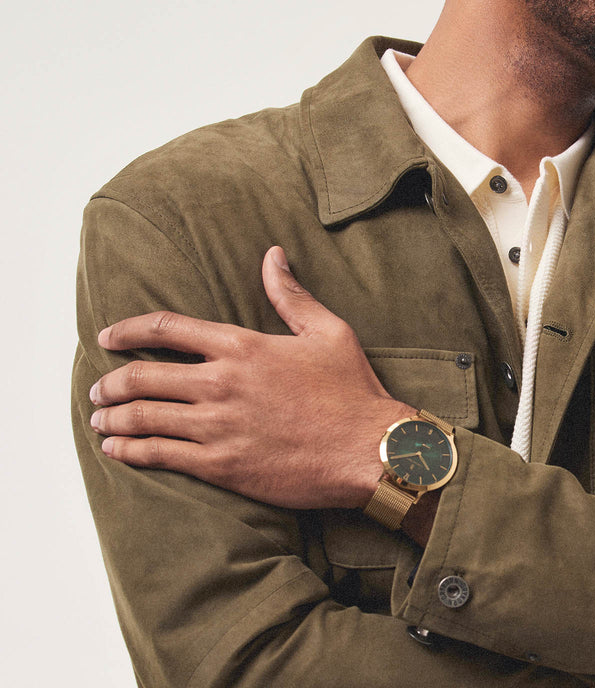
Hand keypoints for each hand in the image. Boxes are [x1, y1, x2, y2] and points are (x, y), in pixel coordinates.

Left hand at [89, 246, 414, 509]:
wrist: (367, 449)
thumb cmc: (351, 389)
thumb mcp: (327, 330)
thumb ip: (290, 294)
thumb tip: (273, 255)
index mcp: (243, 346)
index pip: (167, 328)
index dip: (129, 330)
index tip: (107, 336)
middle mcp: (222, 383)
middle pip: (143, 376)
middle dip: (112, 382)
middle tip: (100, 389)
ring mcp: (218, 427)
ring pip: (144, 418)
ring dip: (113, 419)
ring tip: (101, 421)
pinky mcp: (221, 465)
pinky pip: (160, 457)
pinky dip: (131, 452)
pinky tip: (118, 451)